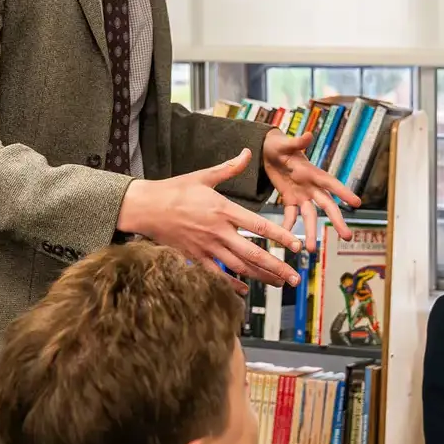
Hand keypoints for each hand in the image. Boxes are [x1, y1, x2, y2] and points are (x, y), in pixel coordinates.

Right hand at [118, 149, 302, 289]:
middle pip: (253, 254)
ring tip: (279, 283)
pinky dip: (232, 285)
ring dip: (261, 277)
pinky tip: (246, 291)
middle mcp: (218, 231)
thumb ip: (229, 168)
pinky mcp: (195, 257)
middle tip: (295, 277)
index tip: (297, 245)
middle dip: (277, 267)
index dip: (280, 236)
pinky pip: (217, 275)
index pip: (259, 226)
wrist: (146, 208)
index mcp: (224, 209)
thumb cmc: (175, 190)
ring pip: (239, 267)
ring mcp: (207, 247)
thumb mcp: (203, 176)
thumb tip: (247, 152)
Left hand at [263, 128, 361, 249]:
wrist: (266, 150)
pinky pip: (290, 216)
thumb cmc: (278, 144)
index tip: (357, 203)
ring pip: (310, 216)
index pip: (331, 183)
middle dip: (336, 221)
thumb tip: (308, 134)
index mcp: (312, 172)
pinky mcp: (289, 199)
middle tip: (347, 237)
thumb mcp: (284, 143)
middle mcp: (311, 186)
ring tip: (310, 250)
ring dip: (311, 232)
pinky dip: (289, 226)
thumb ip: (296, 142)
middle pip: (327, 206)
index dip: (344, 192)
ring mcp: (301, 195)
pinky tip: (287, 240)